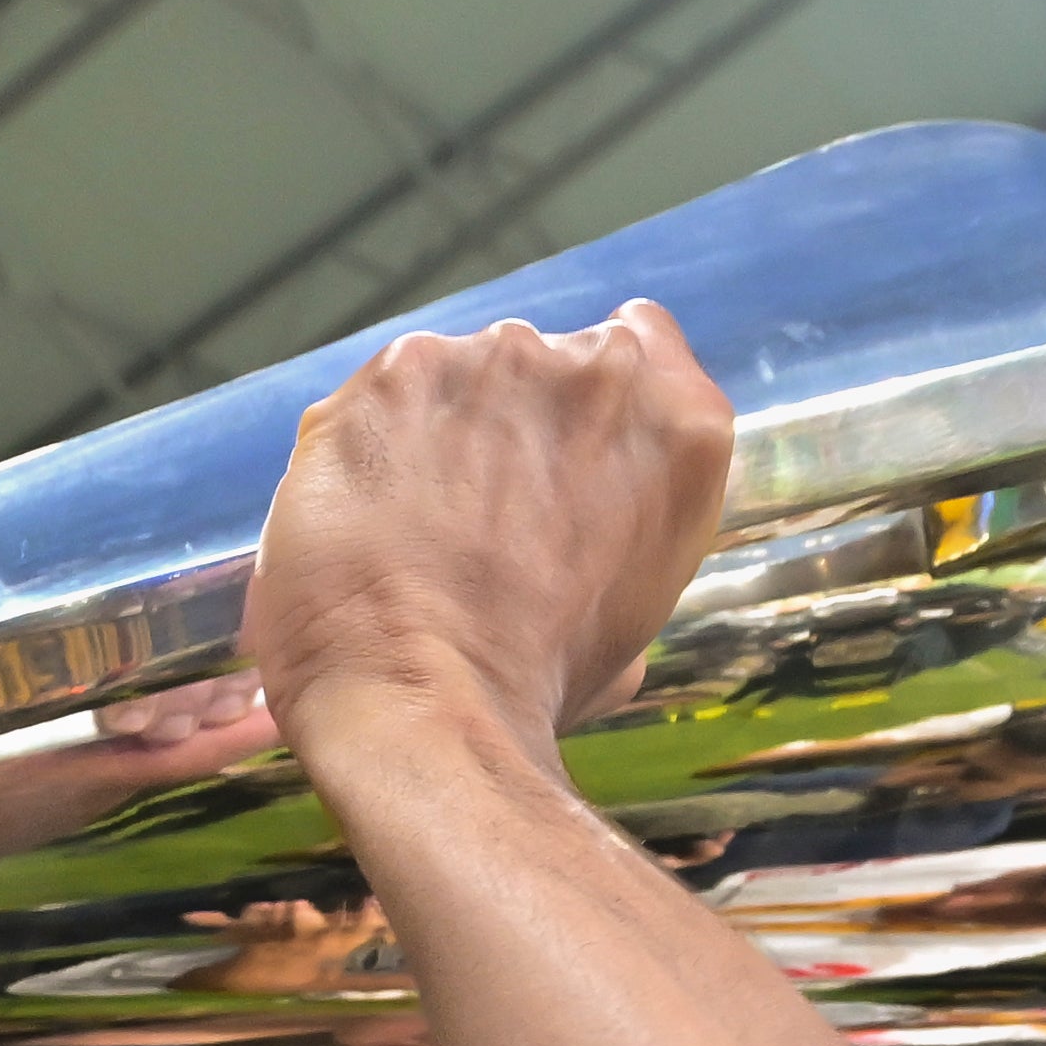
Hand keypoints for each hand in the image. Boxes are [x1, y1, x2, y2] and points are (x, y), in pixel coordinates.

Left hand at [248, 304, 730, 790]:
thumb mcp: (634, 617)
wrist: (425, 703)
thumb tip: (582, 553)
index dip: (591, 402)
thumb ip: (624, 532)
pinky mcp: (398, 371)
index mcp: (680, 424)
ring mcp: (496, 359)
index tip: (560, 449)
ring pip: (460, 373)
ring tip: (412, 526)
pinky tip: (365, 513)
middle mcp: (600, 368)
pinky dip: (370, 442)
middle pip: (543, 362)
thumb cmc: (536, 685)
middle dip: (510, 423)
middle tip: (478, 514)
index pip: (643, 342)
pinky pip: (384, 394)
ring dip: (439, 430)